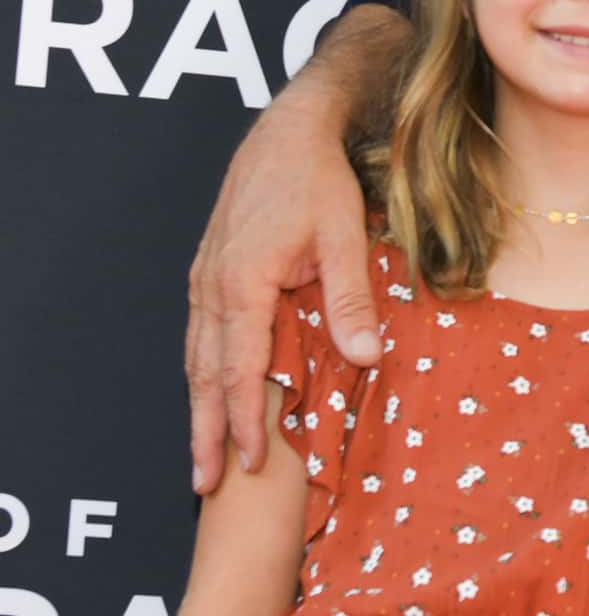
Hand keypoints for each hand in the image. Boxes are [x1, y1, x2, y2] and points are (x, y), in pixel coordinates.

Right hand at [185, 85, 377, 488]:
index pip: (237, 370)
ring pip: (196, 357)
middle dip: (205, 431)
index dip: (242, 422)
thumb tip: (365, 358)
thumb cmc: (317, 180)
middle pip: (203, 374)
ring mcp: (205, 279)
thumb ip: (351, 299)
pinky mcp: (211, 271)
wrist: (289, 132)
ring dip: (200, 406)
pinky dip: (204, 372)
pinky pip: (202, 333)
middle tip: (205, 483)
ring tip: (204, 452)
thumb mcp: (344, 237)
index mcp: (241, 283)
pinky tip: (211, 394)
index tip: (250, 464)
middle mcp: (212, 287)